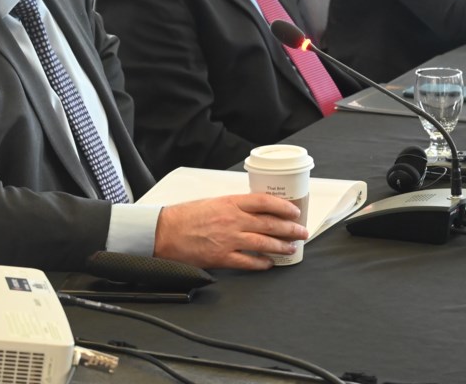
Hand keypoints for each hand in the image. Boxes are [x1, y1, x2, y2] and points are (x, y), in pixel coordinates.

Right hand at [153, 194, 308, 270]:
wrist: (164, 232)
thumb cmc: (185, 216)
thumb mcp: (213, 202)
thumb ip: (234, 206)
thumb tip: (254, 212)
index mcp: (230, 202)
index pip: (264, 201)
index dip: (283, 207)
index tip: (294, 211)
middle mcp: (232, 220)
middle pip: (269, 223)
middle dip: (290, 228)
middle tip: (301, 232)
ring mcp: (228, 239)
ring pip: (263, 243)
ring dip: (281, 246)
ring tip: (291, 248)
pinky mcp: (221, 257)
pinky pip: (248, 262)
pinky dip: (261, 263)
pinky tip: (269, 263)